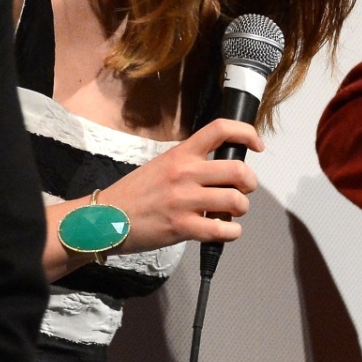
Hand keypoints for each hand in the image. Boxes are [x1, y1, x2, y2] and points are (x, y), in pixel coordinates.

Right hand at [105, 117, 263, 250]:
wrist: (105, 218)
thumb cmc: (134, 193)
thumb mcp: (161, 166)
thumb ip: (189, 165)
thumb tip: (221, 172)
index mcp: (180, 154)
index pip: (219, 130)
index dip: (246, 133)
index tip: (257, 145)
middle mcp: (184, 173)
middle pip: (237, 170)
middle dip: (250, 183)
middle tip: (244, 190)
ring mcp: (183, 200)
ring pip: (235, 201)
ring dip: (241, 209)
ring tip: (232, 213)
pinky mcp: (181, 227)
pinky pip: (222, 230)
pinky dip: (232, 232)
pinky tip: (226, 231)